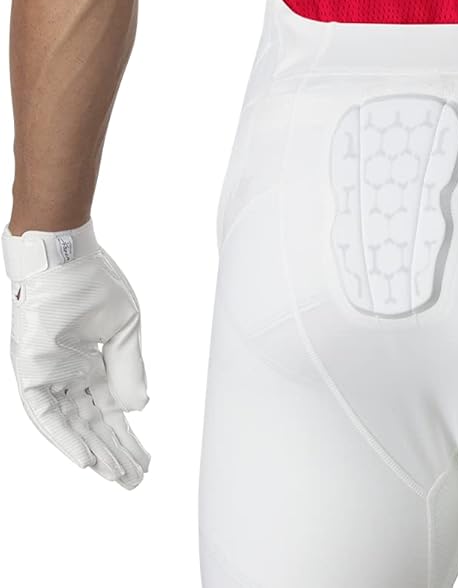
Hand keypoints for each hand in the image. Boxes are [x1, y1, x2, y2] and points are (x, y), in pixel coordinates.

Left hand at [2, 220, 150, 487]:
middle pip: (94, 424)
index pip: (112, 409)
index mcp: (91, 362)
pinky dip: (63, 437)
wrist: (66, 255)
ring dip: (94, 452)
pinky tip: (84, 458)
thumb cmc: (94, 282)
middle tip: (134, 482)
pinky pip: (45, 414)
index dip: (128, 436)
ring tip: (117, 478)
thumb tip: (139, 408)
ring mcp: (49, 375)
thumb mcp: (124, 327)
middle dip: (115, 454)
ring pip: (72, 425)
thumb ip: (129, 369)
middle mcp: (69, 375)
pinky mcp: (31, 373)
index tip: (146, 460)